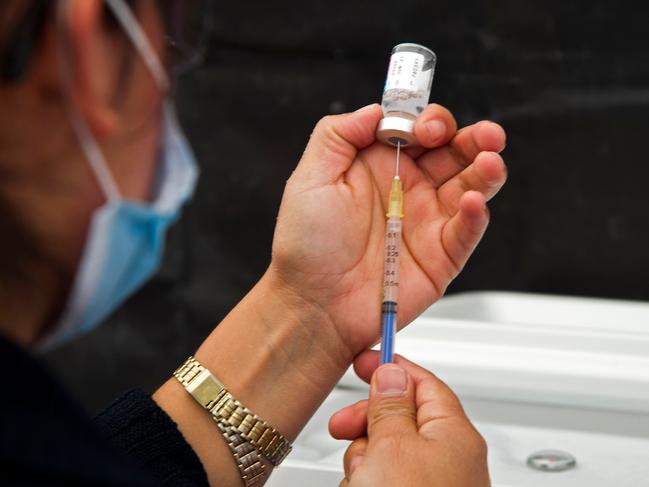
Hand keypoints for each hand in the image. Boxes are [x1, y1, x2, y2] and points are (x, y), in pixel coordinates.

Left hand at [269, 104, 506, 360]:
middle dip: (473, 138)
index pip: (417, 130)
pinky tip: (471, 201)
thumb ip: (339, 134)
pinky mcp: (440, 255)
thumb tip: (377, 109)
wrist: (313, 305)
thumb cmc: (306, 247)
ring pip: (470, 186)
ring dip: (486, 169)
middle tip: (483, 134)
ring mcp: (426, 221)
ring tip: (489, 159)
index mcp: (378, 166)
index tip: (424, 126)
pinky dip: (475, 214)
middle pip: (453, 153)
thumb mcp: (310, 178)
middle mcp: (407, 189)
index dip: (428, 121)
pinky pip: (467, 230)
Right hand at [329, 351, 489, 486]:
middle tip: (344, 427)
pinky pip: (383, 478)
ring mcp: (432, 483)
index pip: (422, 382)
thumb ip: (390, 407)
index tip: (363, 361)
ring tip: (361, 478)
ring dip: (363, 459)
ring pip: (385, 452)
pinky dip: (366, 481)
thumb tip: (390, 374)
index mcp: (455, 434)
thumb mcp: (394, 448)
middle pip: (399, 419)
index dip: (390, 368)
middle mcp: (449, 459)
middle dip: (367, 424)